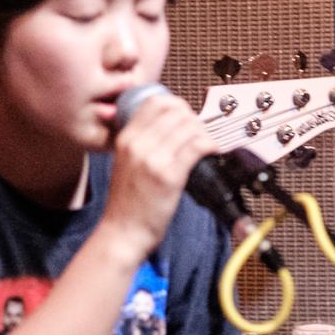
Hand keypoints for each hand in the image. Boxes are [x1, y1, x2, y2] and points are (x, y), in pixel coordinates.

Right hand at [103, 93, 218, 254]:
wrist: (122, 231)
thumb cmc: (125, 203)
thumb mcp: (122, 164)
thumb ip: (137, 144)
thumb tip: (163, 127)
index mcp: (125, 140)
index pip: (154, 103)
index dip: (175, 104)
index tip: (184, 116)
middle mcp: (137, 145)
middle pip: (174, 111)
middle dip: (193, 118)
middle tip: (199, 132)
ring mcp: (152, 159)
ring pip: (188, 127)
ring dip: (204, 132)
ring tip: (206, 144)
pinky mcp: (169, 176)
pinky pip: (196, 147)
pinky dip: (210, 146)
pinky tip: (212, 152)